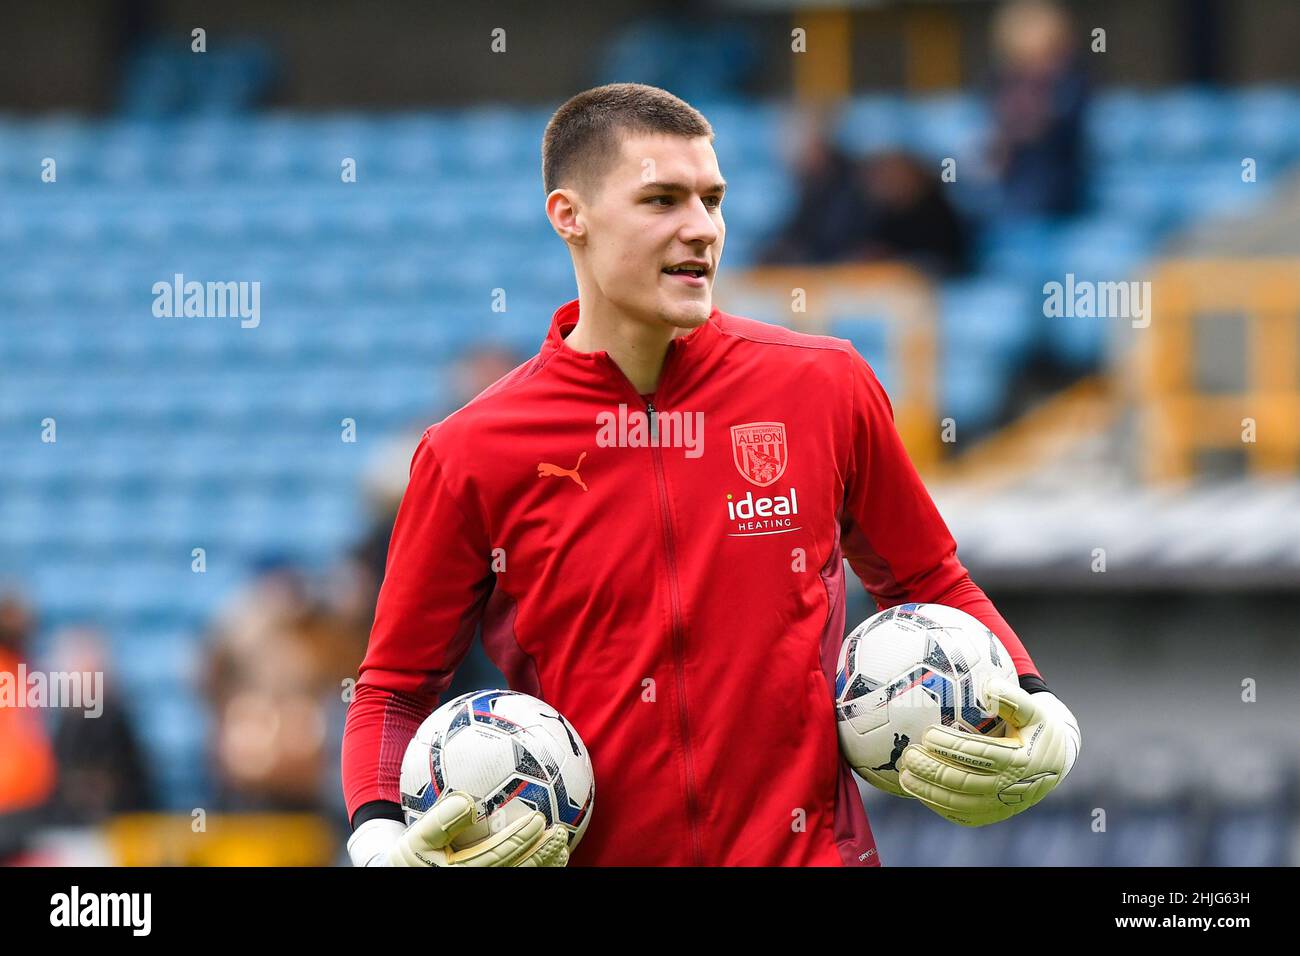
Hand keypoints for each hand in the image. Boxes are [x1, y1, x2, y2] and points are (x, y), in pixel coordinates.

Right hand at [347, 791, 569, 866]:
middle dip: (541, 853)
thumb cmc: (412, 856)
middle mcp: (476, 882)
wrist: (403, 876)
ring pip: (522, 879)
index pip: (497, 857)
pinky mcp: (484, 881)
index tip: (539, 819)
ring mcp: (483, 886)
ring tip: (563, 847)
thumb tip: (467, 800)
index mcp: (461, 873)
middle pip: (516, 872)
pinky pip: (517, 878)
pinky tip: (554, 858)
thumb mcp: (415, 839)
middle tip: (559, 833)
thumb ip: (440, 821)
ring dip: (545, 864)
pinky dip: (539, 870)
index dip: (520, 839)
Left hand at [897, 677, 1079, 826]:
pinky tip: (917, 790)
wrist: (1052, 763)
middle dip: (933, 770)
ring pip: (958, 803)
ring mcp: (1000, 806)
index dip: (952, 747)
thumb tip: (988, 685)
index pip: (981, 755)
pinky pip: (960, 815)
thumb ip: (1013, 698)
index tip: (927, 734)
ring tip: (905, 775)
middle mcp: (1010, 788)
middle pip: (965, 782)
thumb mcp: (1034, 711)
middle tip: (909, 755)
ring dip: (928, 791)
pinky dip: (936, 805)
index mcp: (1021, 761)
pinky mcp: (991, 815)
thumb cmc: (1036, 730)